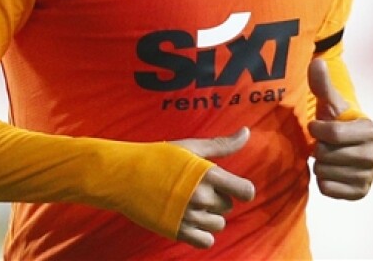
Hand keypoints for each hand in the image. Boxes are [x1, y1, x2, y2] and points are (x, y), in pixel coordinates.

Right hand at [169, 127, 255, 248]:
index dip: (242, 190)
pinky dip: (202, 234)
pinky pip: (206, 241)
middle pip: (228, 206)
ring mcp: (189, 216)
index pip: (245, 191)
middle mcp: (201, 197)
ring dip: (210, 216)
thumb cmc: (158, 157)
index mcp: (207, 174)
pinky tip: (190, 220)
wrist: (125, 176)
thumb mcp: (191, 147)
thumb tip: (247, 132)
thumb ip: (222, 144)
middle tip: (197, 188)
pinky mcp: (177, 231)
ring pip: (218, 224)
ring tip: (191, 203)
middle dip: (217, 198)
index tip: (232, 186)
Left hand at [308, 58, 372, 199]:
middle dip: (319, 148)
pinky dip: (323, 181)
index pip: (332, 134)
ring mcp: (369, 176)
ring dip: (320, 164)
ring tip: (330, 156)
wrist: (345, 148)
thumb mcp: (330, 103)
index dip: (317, 130)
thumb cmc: (336, 121)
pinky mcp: (360, 193)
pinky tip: (332, 171)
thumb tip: (317, 61)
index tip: (317, 126)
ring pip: (324, 172)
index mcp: (370, 130)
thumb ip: (322, 84)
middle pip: (326, 154)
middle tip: (326, 144)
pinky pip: (328, 189)